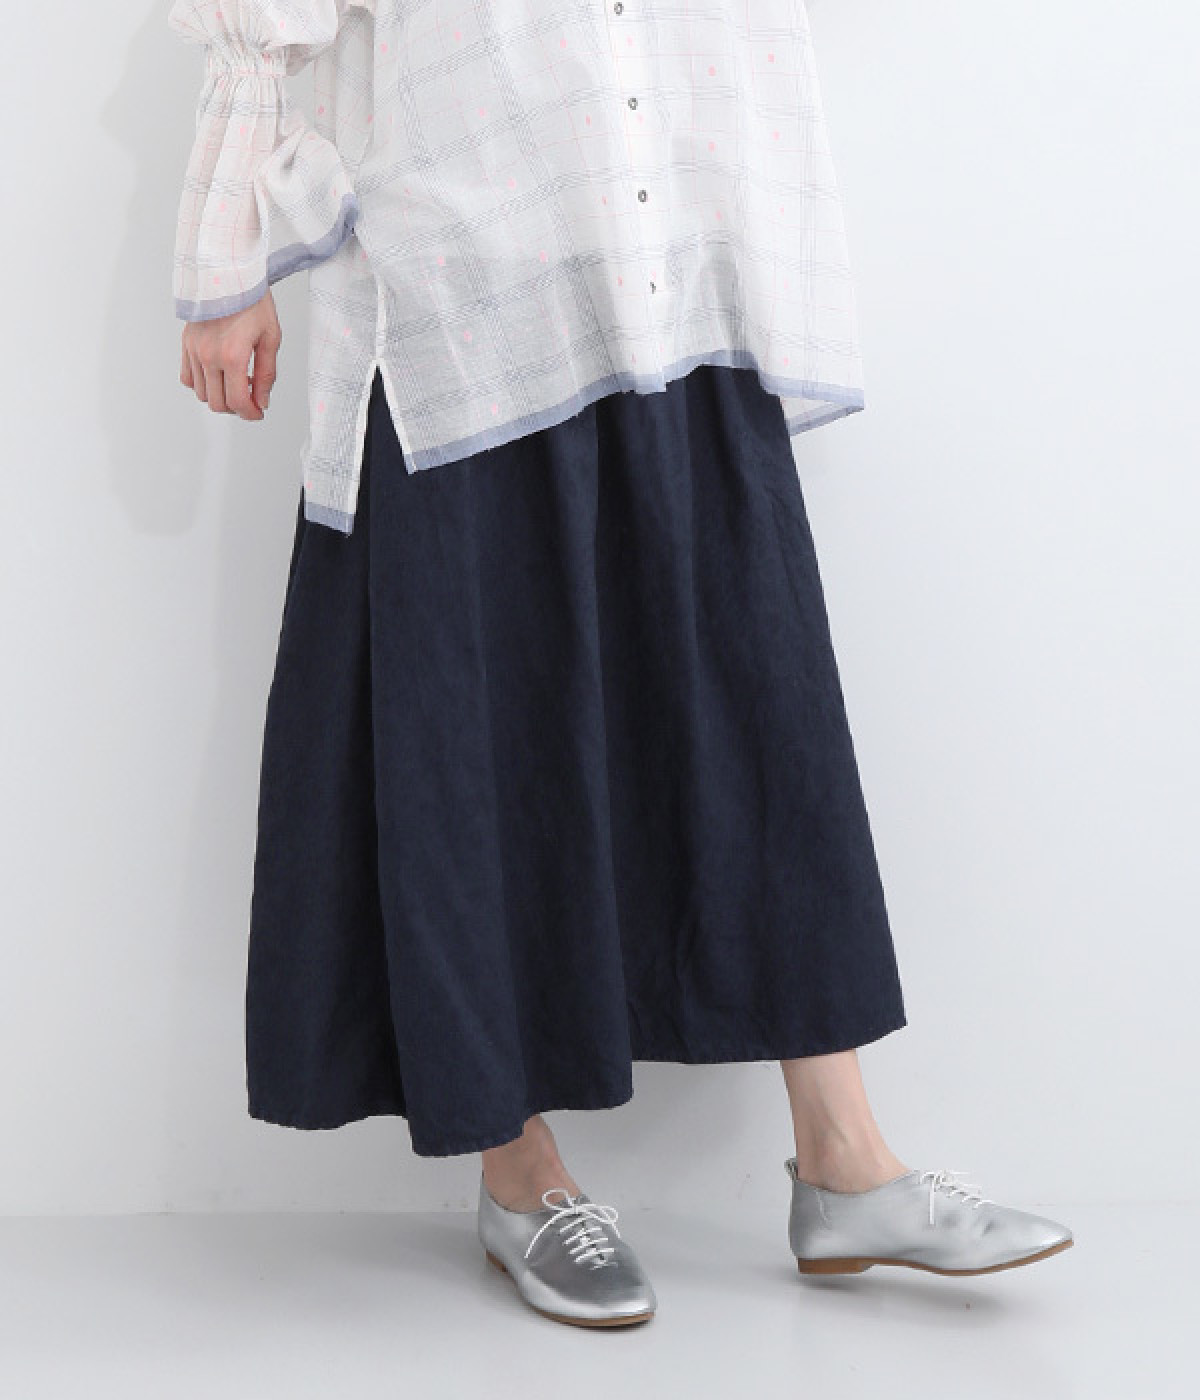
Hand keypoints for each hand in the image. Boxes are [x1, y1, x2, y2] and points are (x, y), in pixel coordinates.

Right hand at [180, 290, 280, 419]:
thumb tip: (262, 401)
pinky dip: (202, 384)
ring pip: (202, 393)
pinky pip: (188, 377)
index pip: (237, 402)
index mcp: (232, 356)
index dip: (250, 414)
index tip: (258, 412)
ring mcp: (194, 350)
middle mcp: (208, 356)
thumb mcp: (271, 339)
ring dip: (220, 397)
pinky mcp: (186, 343)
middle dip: (236, 408)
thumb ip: (266, 375)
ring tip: (236, 383)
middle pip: (218, 403)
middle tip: (250, 400)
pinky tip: (218, 376)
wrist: (229, 273)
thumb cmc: (252, 301)